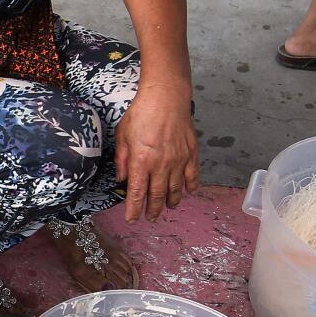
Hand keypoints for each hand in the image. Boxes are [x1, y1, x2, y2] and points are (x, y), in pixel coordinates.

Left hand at [116, 90, 198, 220]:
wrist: (166, 97)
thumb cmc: (141, 112)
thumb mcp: (122, 135)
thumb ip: (122, 160)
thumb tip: (122, 180)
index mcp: (141, 161)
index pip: (137, 193)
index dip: (134, 209)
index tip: (132, 219)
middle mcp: (160, 165)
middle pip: (157, 195)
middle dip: (153, 210)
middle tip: (150, 218)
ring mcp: (178, 160)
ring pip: (175, 189)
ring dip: (171, 201)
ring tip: (168, 207)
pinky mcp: (191, 153)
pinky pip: (193, 176)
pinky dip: (191, 186)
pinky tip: (188, 192)